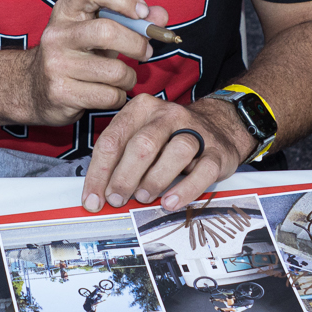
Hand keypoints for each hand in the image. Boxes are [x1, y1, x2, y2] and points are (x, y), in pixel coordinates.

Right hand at [18, 0, 162, 124]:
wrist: (32, 87)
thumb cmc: (75, 54)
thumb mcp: (98, 30)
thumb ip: (131, 20)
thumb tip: (161, 17)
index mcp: (66, 10)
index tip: (142, 14)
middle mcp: (57, 34)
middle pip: (107, 31)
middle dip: (136, 44)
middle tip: (146, 52)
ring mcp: (56, 64)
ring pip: (113, 72)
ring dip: (129, 77)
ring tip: (123, 78)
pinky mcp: (61, 93)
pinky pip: (109, 96)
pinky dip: (118, 96)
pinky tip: (109, 93)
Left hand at [79, 93, 246, 213]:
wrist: (218, 126)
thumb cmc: (169, 137)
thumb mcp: (141, 138)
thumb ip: (120, 160)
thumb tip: (100, 194)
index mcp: (141, 109)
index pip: (113, 139)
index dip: (99, 172)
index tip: (93, 198)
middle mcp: (168, 115)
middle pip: (143, 144)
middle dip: (125, 176)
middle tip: (116, 199)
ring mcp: (195, 131)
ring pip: (175, 151)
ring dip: (155, 180)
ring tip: (143, 198)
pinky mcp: (217, 151)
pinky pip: (203, 170)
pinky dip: (185, 189)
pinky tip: (170, 202)